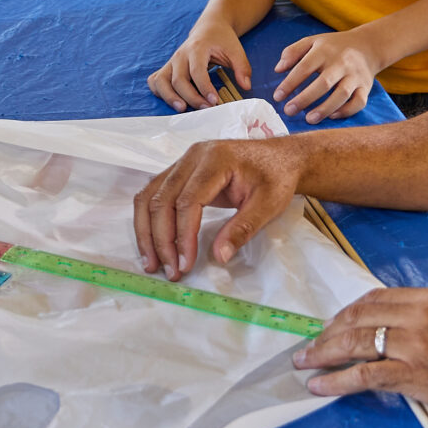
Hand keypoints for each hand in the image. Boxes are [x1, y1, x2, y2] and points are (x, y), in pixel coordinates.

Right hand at [132, 135, 312, 277]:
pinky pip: (154, 194)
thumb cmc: (277, 177)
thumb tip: (218, 257)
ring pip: (149, 196)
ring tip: (152, 263)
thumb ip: (242, 229)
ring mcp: (182, 162)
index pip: (188, 201)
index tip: (185, 264)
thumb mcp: (268, 204)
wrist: (280, 157)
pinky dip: (148, 220)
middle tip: (170, 271)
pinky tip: (152, 243)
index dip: (183, 236)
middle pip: (162, 199)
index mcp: (215, 160)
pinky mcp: (179, 171)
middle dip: (161, 239)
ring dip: (147, 232)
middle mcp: (192, 157)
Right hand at [148, 19, 252, 112]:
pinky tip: (171, 100)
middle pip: (178, 80)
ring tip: (182, 109)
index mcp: (197, 48)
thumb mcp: (236, 49)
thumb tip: (246, 86)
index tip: (215, 101)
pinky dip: (159, 92)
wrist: (209, 27)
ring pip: (161, 81)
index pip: (197, 71)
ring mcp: (171, 62)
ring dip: (169, 97)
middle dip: (191, 97)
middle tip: (206, 109)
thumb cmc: (222, 39)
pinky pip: (155, 81)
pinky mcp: (167, 68)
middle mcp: (180, 55)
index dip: (204, 87)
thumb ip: (242, 67)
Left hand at [273, 29, 380, 122]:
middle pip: (324, 83)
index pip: (305, 67)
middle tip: (289, 111)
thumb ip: (292, 52)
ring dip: (325, 108)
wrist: (368, 45)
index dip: (290, 83)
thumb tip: (278, 69)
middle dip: (305, 99)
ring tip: (309, 119)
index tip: (277, 97)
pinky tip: (331, 116)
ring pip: (342, 94)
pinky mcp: (365, 87)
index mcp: (325, 51)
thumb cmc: (333, 47)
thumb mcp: (312, 41)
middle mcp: (341, 63)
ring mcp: (355, 76)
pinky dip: (346, 111)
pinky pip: (358, 102)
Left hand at [294, 287, 427, 420]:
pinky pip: (365, 375)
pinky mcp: (415, 375)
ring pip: (355, 343)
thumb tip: (404, 330)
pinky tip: (320, 387)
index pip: (374, 299)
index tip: (334, 325)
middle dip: (328, 333)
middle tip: (310, 347)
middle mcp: (418, 315)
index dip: (347, 313)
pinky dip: (336, 381)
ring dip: (323, 354)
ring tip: (304, 364)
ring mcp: (414, 344)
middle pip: (357, 318)